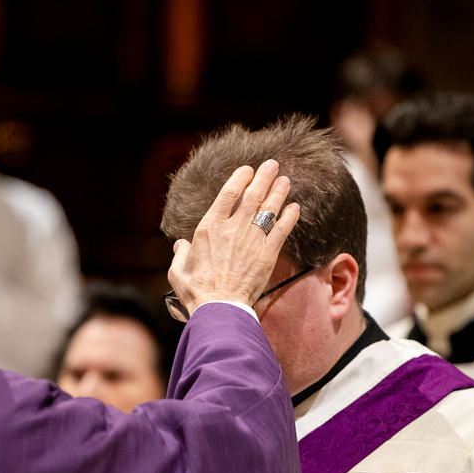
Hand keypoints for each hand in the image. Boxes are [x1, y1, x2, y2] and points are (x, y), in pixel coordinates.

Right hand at [168, 159, 299, 314]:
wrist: (219, 307)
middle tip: (272, 165)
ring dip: (278, 192)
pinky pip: (282, 230)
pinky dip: (290, 217)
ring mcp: (252, 240)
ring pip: (269, 209)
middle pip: (252, 195)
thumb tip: (181, 244)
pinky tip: (295, 207)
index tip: (247, 170)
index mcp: (209, 227)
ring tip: (285, 180)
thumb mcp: (178, 270)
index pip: (228, 193)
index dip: (240, 177)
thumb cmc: (196, 291)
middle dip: (264, 177)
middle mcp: (232, 228)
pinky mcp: (267, 255)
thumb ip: (180, 253)